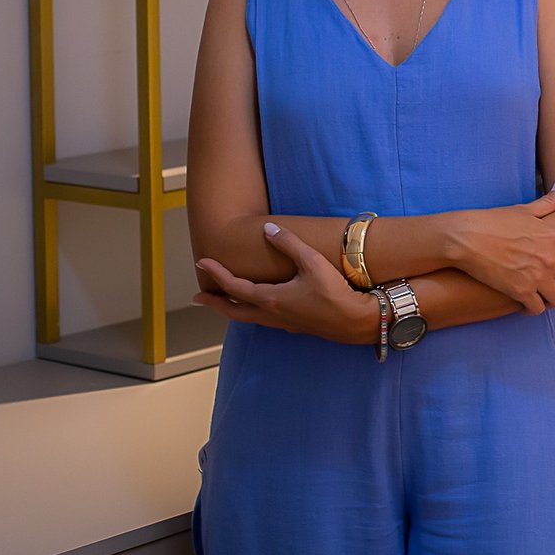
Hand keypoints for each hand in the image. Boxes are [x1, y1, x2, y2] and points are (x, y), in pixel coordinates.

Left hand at [193, 222, 375, 344]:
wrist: (355, 321)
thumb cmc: (335, 292)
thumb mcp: (312, 262)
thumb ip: (289, 244)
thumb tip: (268, 229)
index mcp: (270, 299)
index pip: (234, 287)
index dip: (216, 274)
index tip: (202, 263)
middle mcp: (271, 314)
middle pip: (233, 311)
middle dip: (214, 303)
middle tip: (199, 297)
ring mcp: (282, 323)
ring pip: (248, 318)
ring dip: (232, 309)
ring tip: (225, 302)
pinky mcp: (295, 325)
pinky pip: (263, 320)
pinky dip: (251, 313)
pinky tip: (260, 308)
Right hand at [445, 177, 554, 313]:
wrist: (465, 238)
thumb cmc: (493, 221)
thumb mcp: (525, 209)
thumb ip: (550, 201)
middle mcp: (552, 258)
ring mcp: (537, 277)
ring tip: (546, 296)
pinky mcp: (520, 292)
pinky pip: (537, 309)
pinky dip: (535, 308)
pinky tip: (527, 302)